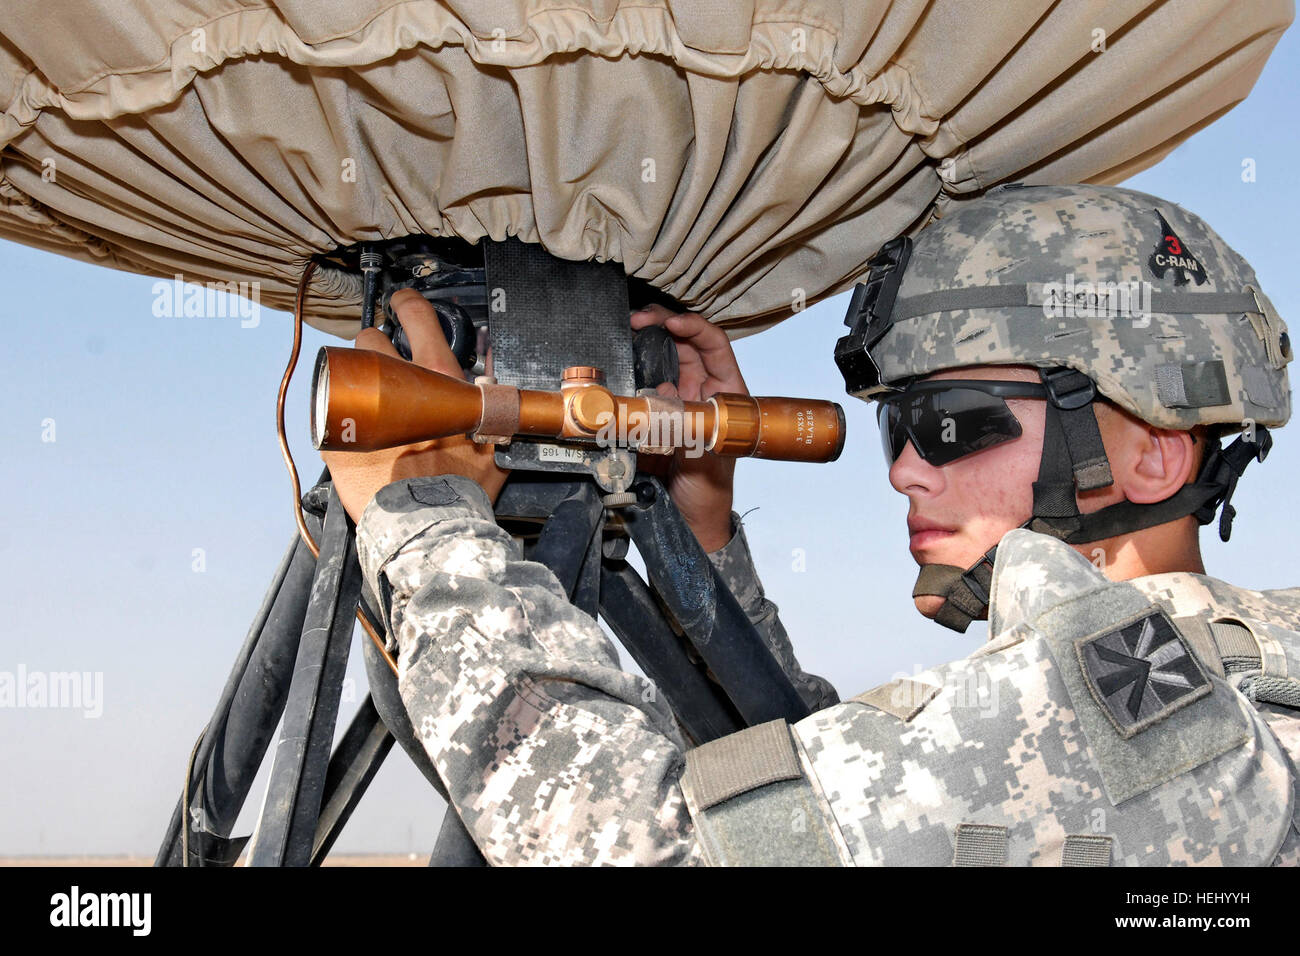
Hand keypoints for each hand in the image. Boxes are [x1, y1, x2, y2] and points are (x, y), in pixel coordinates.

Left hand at [321, 288, 508, 522]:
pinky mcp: (336, 437)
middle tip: (383, 362)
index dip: (408, 302)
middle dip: (375, 344)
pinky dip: (341, 418)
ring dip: (355, 377)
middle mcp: (396, 385)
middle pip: (371, 337)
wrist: (429, 526)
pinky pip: (331, 412)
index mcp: (437, 379)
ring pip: (346, 369)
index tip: (402, 304)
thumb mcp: (493, 439)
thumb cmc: (463, 487)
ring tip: (366, 399)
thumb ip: (495, 405)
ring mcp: (360, 408)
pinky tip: (353, 434)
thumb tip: (499, 383)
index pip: (417, 316)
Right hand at [630, 304, 745, 552]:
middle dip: (662, 324)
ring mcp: (677, 401)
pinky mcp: (653, 415)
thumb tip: (669, 399)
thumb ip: (691, 433)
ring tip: (626, 330)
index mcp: (726, 395)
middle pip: (684, 344)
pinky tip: (618, 363)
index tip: (670, 323)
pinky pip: (641, 386)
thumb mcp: (706, 464)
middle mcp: (702, 392)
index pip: (715, 346)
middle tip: (638, 318)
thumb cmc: (709, 493)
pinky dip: (628, 372)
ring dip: (644, 342)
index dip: (694, 328)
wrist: (688, 521)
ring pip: (661, 359)